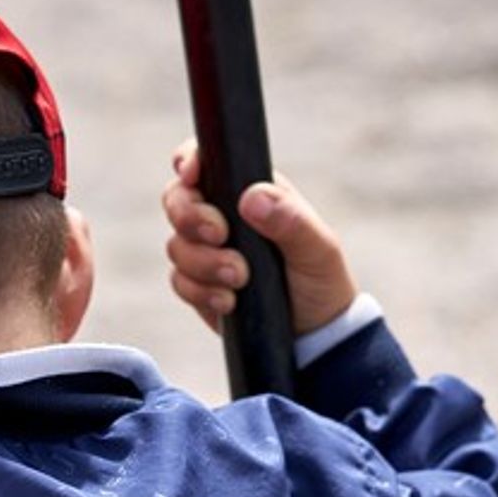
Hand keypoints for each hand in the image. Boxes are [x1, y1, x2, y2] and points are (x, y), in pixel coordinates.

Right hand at [161, 140, 358, 336]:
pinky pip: (179, 282)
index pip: (207, 161)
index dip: (189, 161)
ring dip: (204, 263)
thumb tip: (251, 199)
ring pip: (176, 245)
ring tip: (239, 279)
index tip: (191, 175)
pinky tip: (230, 302)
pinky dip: (201, 292)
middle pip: (177, 200)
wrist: (314, 335)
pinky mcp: (199, 285)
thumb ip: (291, 220)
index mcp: (250, 191)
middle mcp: (223, 216)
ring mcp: (207, 251)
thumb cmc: (321, 280)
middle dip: (190, 217)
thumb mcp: (318, 249)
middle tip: (220, 235)